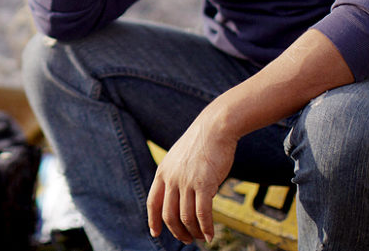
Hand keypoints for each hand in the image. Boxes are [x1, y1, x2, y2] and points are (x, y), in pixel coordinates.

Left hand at [147, 106, 237, 243]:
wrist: (215, 127)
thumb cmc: (201, 143)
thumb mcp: (180, 158)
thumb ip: (177, 177)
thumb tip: (183, 198)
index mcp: (163, 172)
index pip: (153, 202)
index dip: (153, 220)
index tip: (155, 233)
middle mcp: (172, 179)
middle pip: (169, 215)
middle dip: (177, 231)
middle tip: (187, 239)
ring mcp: (186, 182)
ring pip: (186, 217)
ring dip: (194, 232)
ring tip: (201, 237)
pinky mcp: (204, 184)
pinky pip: (203, 214)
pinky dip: (206, 228)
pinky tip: (210, 235)